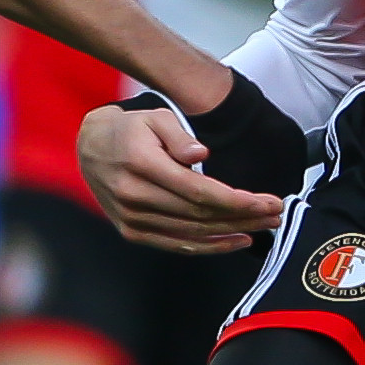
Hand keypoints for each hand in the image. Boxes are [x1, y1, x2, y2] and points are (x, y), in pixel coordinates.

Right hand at [78, 103, 286, 253]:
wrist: (89, 147)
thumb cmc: (130, 130)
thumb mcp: (155, 117)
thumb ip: (178, 135)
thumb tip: (201, 154)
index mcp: (142, 165)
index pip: (198, 191)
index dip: (236, 200)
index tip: (266, 201)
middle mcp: (135, 196)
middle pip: (200, 215)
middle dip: (244, 216)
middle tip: (275, 212)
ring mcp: (131, 218)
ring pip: (192, 233)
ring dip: (233, 232)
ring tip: (264, 226)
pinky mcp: (132, 231)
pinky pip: (176, 244)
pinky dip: (209, 246)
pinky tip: (236, 241)